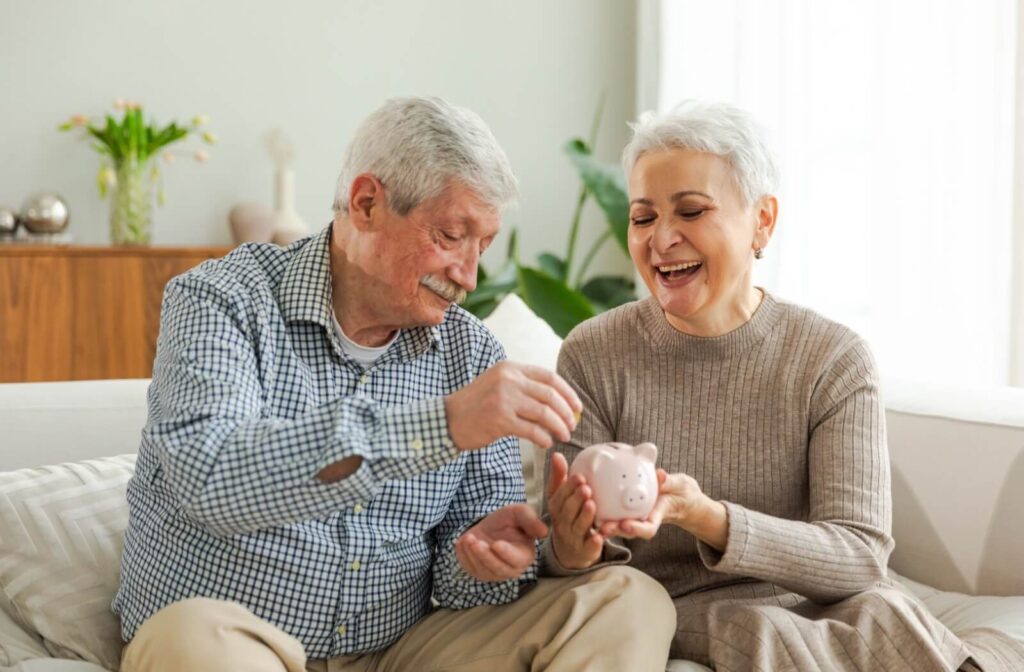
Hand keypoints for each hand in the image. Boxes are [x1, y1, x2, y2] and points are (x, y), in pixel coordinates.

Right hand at [445, 361, 581, 450]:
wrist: (448, 420)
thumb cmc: (477, 406)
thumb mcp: (499, 384)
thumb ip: (524, 386)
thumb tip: (559, 400)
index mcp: (510, 368)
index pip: (549, 377)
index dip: (568, 393)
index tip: (577, 407)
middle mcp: (508, 379)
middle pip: (550, 395)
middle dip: (567, 412)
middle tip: (573, 425)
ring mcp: (503, 399)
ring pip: (544, 413)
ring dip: (559, 426)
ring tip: (564, 436)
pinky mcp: (500, 420)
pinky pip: (532, 430)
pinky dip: (544, 438)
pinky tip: (547, 443)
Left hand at [455, 503, 548, 581]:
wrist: (490, 525)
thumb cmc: (509, 520)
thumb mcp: (519, 513)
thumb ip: (531, 520)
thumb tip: (544, 531)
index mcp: (525, 556)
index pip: (517, 560)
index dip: (506, 554)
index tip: (496, 544)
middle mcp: (510, 569)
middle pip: (498, 569)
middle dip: (485, 556)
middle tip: (475, 542)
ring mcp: (493, 573)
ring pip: (482, 570)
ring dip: (472, 554)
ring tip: (468, 537)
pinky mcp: (478, 572)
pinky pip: (469, 568)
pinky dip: (463, 556)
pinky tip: (463, 542)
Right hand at [546, 452, 604, 568]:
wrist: (570, 550)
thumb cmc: (567, 516)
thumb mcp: (559, 497)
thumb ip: (559, 477)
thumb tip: (556, 454)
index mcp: (556, 508)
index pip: (560, 497)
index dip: (568, 487)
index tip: (579, 476)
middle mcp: (562, 523)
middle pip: (568, 511)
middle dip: (576, 500)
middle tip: (586, 488)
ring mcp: (573, 538)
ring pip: (578, 527)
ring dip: (585, 516)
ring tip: (592, 505)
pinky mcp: (584, 550)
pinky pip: (588, 547)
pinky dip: (594, 542)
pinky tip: (600, 536)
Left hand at [599, 470, 716, 540]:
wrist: (679, 497)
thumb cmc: (680, 491)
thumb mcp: (680, 485)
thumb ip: (670, 482)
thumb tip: (660, 475)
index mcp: (657, 516)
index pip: (648, 528)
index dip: (636, 529)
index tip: (626, 525)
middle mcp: (643, 520)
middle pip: (627, 530)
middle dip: (615, 530)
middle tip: (603, 527)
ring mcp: (634, 517)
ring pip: (617, 524)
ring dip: (604, 522)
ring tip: (590, 517)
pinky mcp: (625, 511)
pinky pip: (613, 512)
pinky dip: (601, 509)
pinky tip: (587, 502)